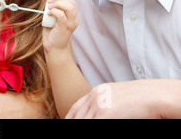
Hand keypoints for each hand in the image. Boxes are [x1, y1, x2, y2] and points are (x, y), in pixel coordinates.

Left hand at [42, 0, 77, 53]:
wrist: (53, 47)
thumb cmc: (52, 33)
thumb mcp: (54, 19)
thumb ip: (54, 10)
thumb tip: (48, 1)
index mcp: (72, 17)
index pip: (71, 2)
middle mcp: (74, 19)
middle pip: (72, 3)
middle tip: (49, 1)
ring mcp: (70, 24)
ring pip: (70, 8)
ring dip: (58, 4)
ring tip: (49, 7)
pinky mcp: (65, 28)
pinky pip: (61, 16)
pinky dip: (54, 12)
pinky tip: (49, 14)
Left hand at [66, 79, 180, 118]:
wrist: (158, 95)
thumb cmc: (144, 100)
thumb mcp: (118, 99)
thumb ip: (106, 106)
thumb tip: (100, 116)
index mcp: (97, 92)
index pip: (75, 109)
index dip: (70, 118)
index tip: (67, 122)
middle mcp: (95, 96)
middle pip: (77, 116)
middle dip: (74, 123)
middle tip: (68, 128)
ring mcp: (99, 104)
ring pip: (83, 120)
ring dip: (83, 125)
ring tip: (77, 138)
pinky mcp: (106, 112)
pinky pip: (93, 123)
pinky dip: (91, 126)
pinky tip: (104, 124)